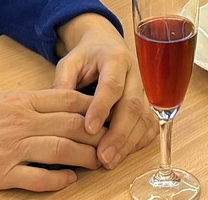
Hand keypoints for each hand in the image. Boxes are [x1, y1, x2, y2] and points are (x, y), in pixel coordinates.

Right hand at [0, 90, 103, 190]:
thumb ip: (29, 106)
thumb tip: (59, 111)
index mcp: (21, 101)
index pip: (68, 99)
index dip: (93, 107)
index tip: (107, 115)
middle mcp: (21, 122)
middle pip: (72, 125)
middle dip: (97, 135)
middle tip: (111, 142)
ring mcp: (12, 148)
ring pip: (62, 151)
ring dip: (85, 157)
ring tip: (98, 162)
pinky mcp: (2, 173)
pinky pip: (39, 178)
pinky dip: (58, 181)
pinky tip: (69, 181)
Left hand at [53, 14, 158, 168]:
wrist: (105, 45)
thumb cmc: (86, 57)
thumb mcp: (69, 62)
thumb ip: (63, 83)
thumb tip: (58, 113)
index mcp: (115, 58)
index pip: (112, 84)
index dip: (102, 107)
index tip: (89, 128)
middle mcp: (135, 73)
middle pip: (133, 104)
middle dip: (118, 133)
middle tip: (102, 156)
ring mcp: (145, 89)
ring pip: (144, 117)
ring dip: (128, 142)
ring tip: (110, 162)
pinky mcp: (148, 102)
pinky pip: (149, 124)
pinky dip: (139, 141)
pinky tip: (123, 154)